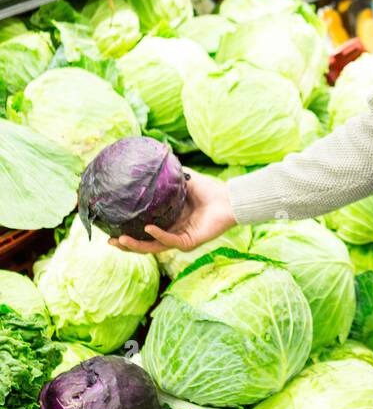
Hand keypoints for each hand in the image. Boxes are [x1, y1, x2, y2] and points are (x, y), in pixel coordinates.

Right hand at [107, 170, 237, 255]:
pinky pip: (170, 240)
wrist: (228, 198)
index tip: (108, 228)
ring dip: (136, 245)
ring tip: (119, 240)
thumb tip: (147, 160)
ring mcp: (180, 239)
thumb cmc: (208, 189)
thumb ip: (165, 175)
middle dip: (125, 244)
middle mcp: (171, 233)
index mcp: (167, 221)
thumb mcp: (181, 180)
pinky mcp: (189, 242)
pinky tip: (148, 229)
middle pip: (144, 244)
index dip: (126, 231)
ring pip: (153, 247)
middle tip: (109, 241)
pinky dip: (158, 235)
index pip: (142, 230)